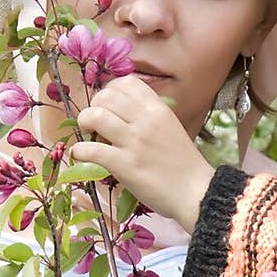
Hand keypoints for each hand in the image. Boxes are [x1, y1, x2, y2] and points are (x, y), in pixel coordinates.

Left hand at [71, 75, 214, 230]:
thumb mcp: (172, 129)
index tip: (108, 103)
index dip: (111, 89)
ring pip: (95, 116)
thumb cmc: (185, 165)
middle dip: (94, 105)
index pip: (127, 82)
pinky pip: (90, 149)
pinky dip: (79, 151)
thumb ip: (151, 118)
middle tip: (94, 121)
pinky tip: (80, 155)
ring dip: (84, 122)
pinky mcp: (124, 165)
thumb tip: (125, 114)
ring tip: (87, 133)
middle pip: (107, 96)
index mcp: (159, 109)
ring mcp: (134, 142)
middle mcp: (145, 121)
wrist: (196, 194)